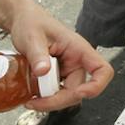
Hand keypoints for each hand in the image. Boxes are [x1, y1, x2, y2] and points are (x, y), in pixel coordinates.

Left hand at [0, 0, 114, 110]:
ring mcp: (67, 71)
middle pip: (78, 91)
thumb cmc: (32, 22)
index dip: (97, 85)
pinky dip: (44, 98)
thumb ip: (37, 54)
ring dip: (49, 101)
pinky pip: (56, 94)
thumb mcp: (32, 37)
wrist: (22, 22)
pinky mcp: (57, 77)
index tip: (80, 93)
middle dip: (58, 100)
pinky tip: (32, 95)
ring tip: (31, 98)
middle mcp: (76, 62)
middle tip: (36, 102)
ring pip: (66, 95)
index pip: (102, 70)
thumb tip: (43, 72)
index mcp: (78, 49)